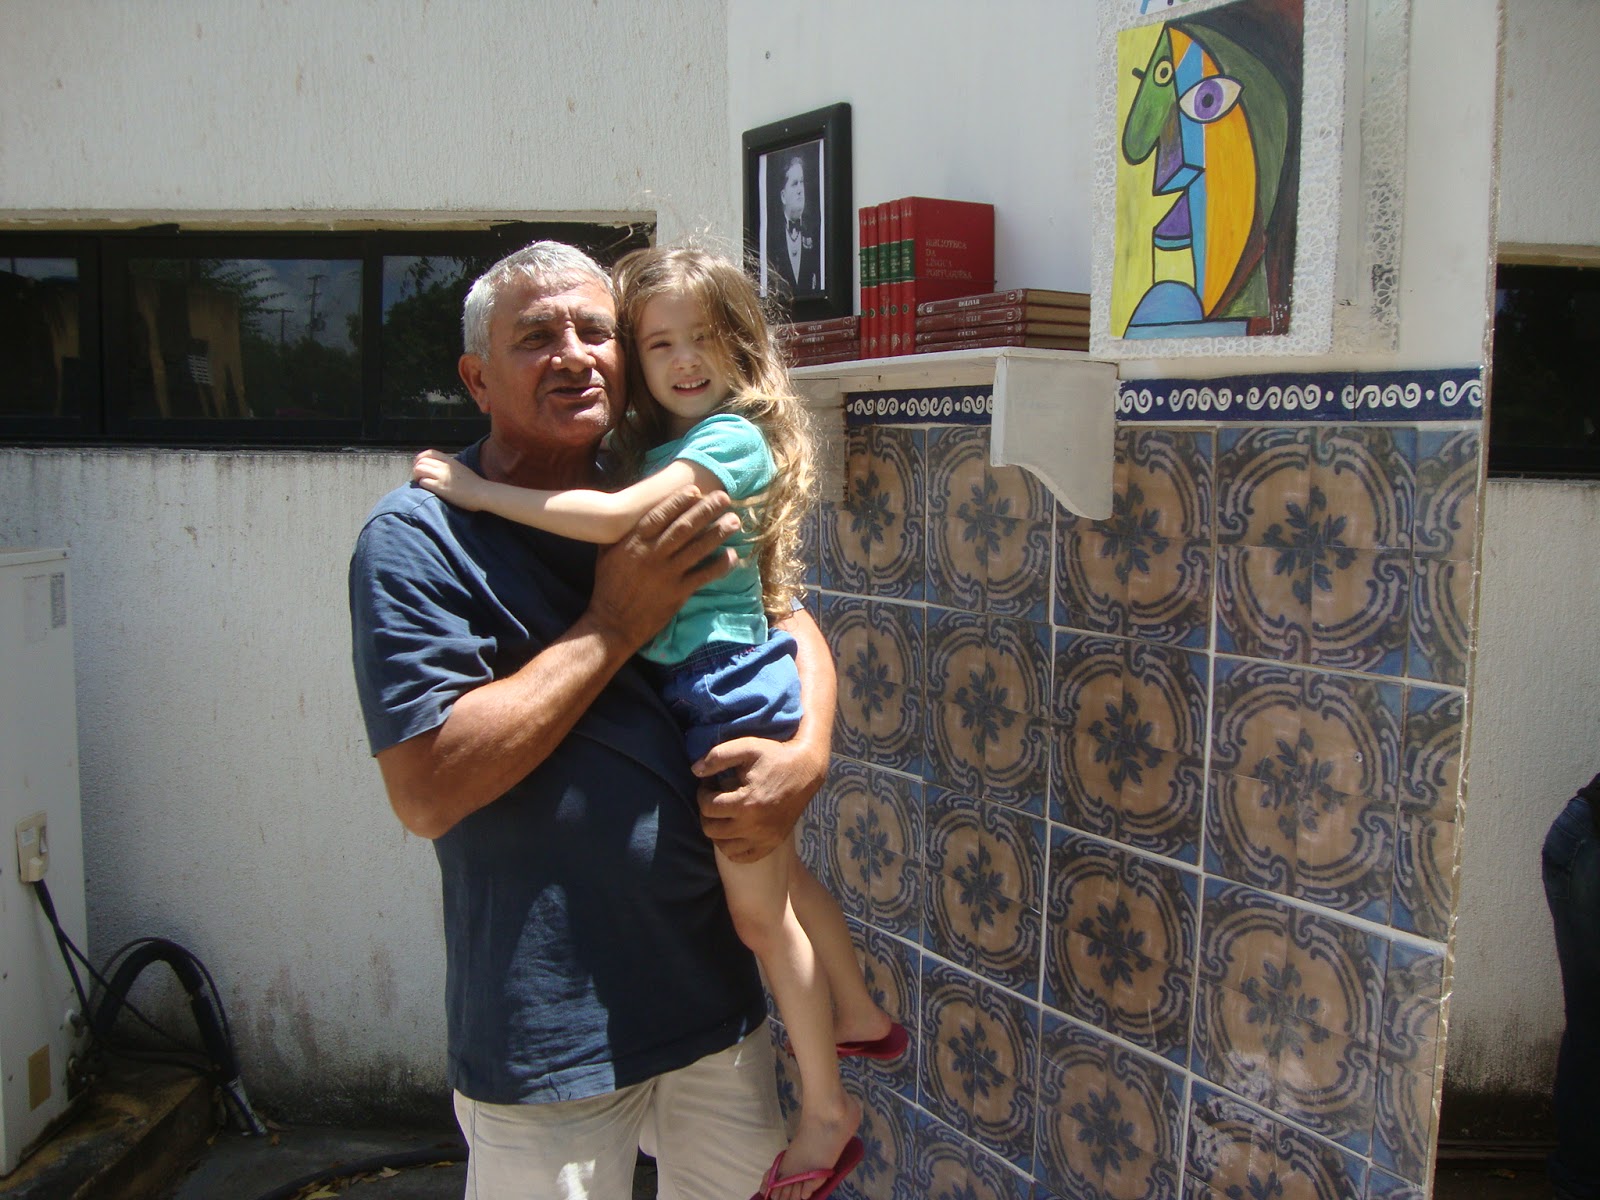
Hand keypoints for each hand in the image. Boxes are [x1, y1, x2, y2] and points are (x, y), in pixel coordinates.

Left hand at [412, 449, 486, 509]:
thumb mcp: (461, 468)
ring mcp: (442, 476)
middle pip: (421, 461)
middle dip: (416, 468)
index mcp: (450, 460)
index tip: (419, 465)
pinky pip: (423, 482)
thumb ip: (450, 466)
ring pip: (419, 469)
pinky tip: (426, 488)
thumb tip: (439, 468)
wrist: (482, 493)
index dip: (420, 458)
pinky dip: (421, 484)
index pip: (429, 453)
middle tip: (418, 476)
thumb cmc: (474, 484)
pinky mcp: (440, 487)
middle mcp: (444, 466)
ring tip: (420, 482)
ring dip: (416, 476)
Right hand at [588, 486, 739, 652]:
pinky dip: (719, 566)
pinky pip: (703, 576)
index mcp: (634, 543)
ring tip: (734, 521)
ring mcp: (666, 575)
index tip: (695, 489)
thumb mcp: (605, 554)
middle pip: (683, 528)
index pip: (659, 515)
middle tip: (724, 497)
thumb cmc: (608, 586)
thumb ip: (615, 533)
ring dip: (718, 533)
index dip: (678, 501)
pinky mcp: (677, 594)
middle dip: (705, 510)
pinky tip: (731, 555)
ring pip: (696, 549)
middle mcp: (652, 555)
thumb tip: (621, 512)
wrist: (611, 624)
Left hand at [695, 734, 827, 862]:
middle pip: (712, 830)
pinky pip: (743, 857)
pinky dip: (733, 848)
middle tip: (714, 799)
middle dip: (706, 813)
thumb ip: (718, 756)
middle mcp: (754, 826)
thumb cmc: (775, 756)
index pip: (707, 807)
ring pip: (724, 847)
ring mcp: (764, 838)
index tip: (709, 784)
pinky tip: (734, 830)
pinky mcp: (772, 843)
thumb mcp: (747, 747)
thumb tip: (694, 771)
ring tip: (723, 814)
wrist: (807, 769)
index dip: (702, 793)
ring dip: (717, 831)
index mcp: (746, 802)